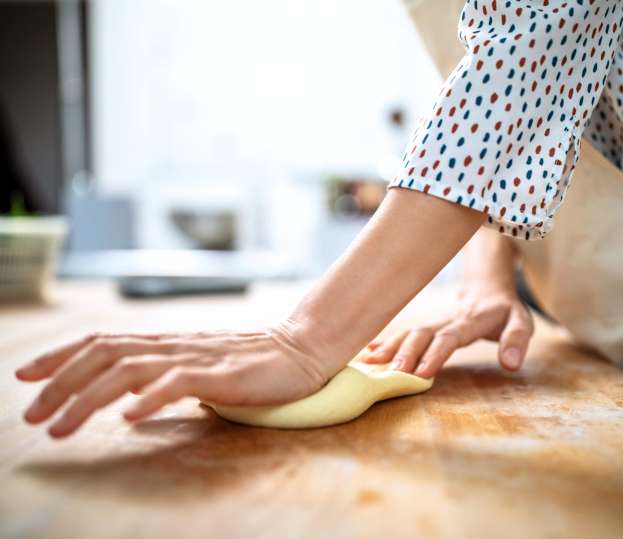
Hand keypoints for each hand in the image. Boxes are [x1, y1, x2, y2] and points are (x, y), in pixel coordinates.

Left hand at [15, 321, 333, 437]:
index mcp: (165, 344)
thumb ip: (161, 372)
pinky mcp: (222, 375)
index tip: (24, 376)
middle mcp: (173, 346)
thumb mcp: (196, 365)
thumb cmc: (248, 362)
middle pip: (104, 354)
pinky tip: (128, 420)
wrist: (299, 349)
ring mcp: (196, 359)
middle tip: (32, 415)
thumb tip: (122, 392)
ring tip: (62, 427)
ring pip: (129, 370)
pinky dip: (149, 400)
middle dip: (60, 383)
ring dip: (89, 398)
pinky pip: (179, 384)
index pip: (102, 342)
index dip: (60, 356)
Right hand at [364, 288, 533, 377]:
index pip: (449, 337)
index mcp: (470, 321)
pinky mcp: (426, 327)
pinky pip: (403, 333)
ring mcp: (433, 322)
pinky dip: (385, 342)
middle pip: (422, 335)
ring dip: (390, 348)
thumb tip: (510, 363)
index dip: (435, 354)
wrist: (487, 288)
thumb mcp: (522, 322)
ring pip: (409, 333)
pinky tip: (368, 353)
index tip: (421, 373)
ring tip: (370, 364)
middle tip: (390, 375)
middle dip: (405, 354)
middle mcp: (447, 320)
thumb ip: (517, 340)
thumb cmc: (505, 311)